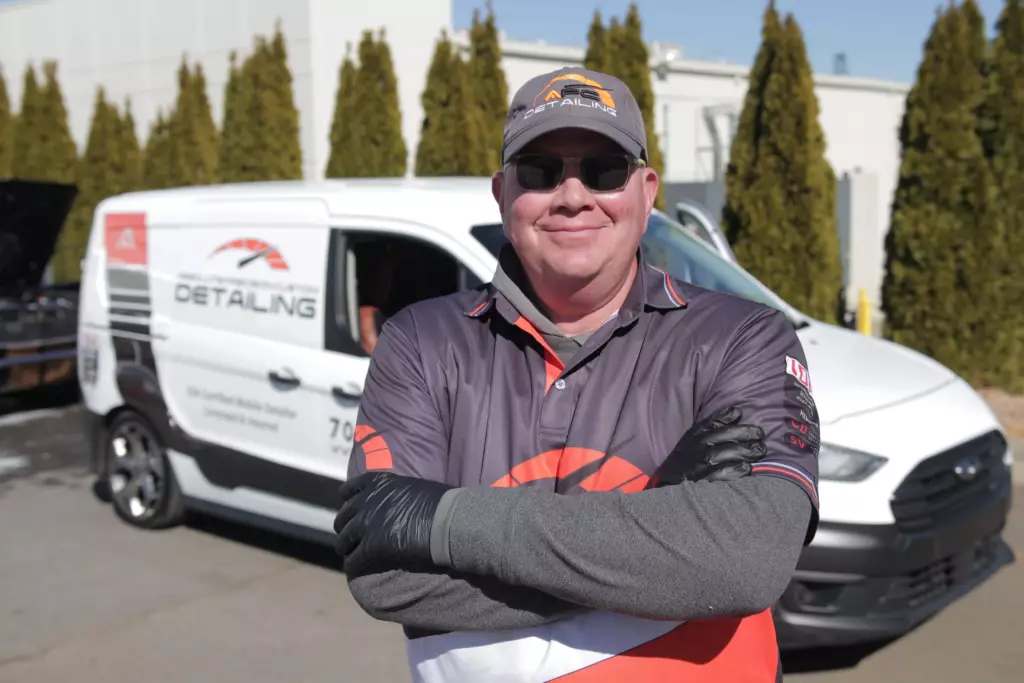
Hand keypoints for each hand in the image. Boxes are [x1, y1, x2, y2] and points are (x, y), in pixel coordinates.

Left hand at [334, 471, 451, 575]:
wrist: (447, 521)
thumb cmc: (439, 503)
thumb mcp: (410, 486)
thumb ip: (392, 492)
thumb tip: (390, 501)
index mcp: (377, 482)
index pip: (348, 490)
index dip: (347, 502)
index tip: (349, 511)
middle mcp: (367, 500)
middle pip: (343, 517)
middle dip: (344, 527)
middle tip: (349, 536)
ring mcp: (367, 523)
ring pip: (344, 540)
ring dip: (346, 547)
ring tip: (350, 554)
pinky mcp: (372, 546)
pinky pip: (354, 559)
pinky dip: (353, 564)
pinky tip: (356, 567)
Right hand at [649, 407, 766, 486]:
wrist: (669, 485)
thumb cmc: (687, 460)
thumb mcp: (692, 440)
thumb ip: (711, 427)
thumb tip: (737, 413)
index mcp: (693, 437)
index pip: (709, 423)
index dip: (726, 416)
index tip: (740, 413)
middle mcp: (695, 449)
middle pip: (721, 436)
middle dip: (743, 433)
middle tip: (759, 434)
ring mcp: (698, 466)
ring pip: (724, 454)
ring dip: (744, 451)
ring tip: (759, 450)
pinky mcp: (703, 483)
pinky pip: (721, 474)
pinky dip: (735, 470)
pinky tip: (747, 468)